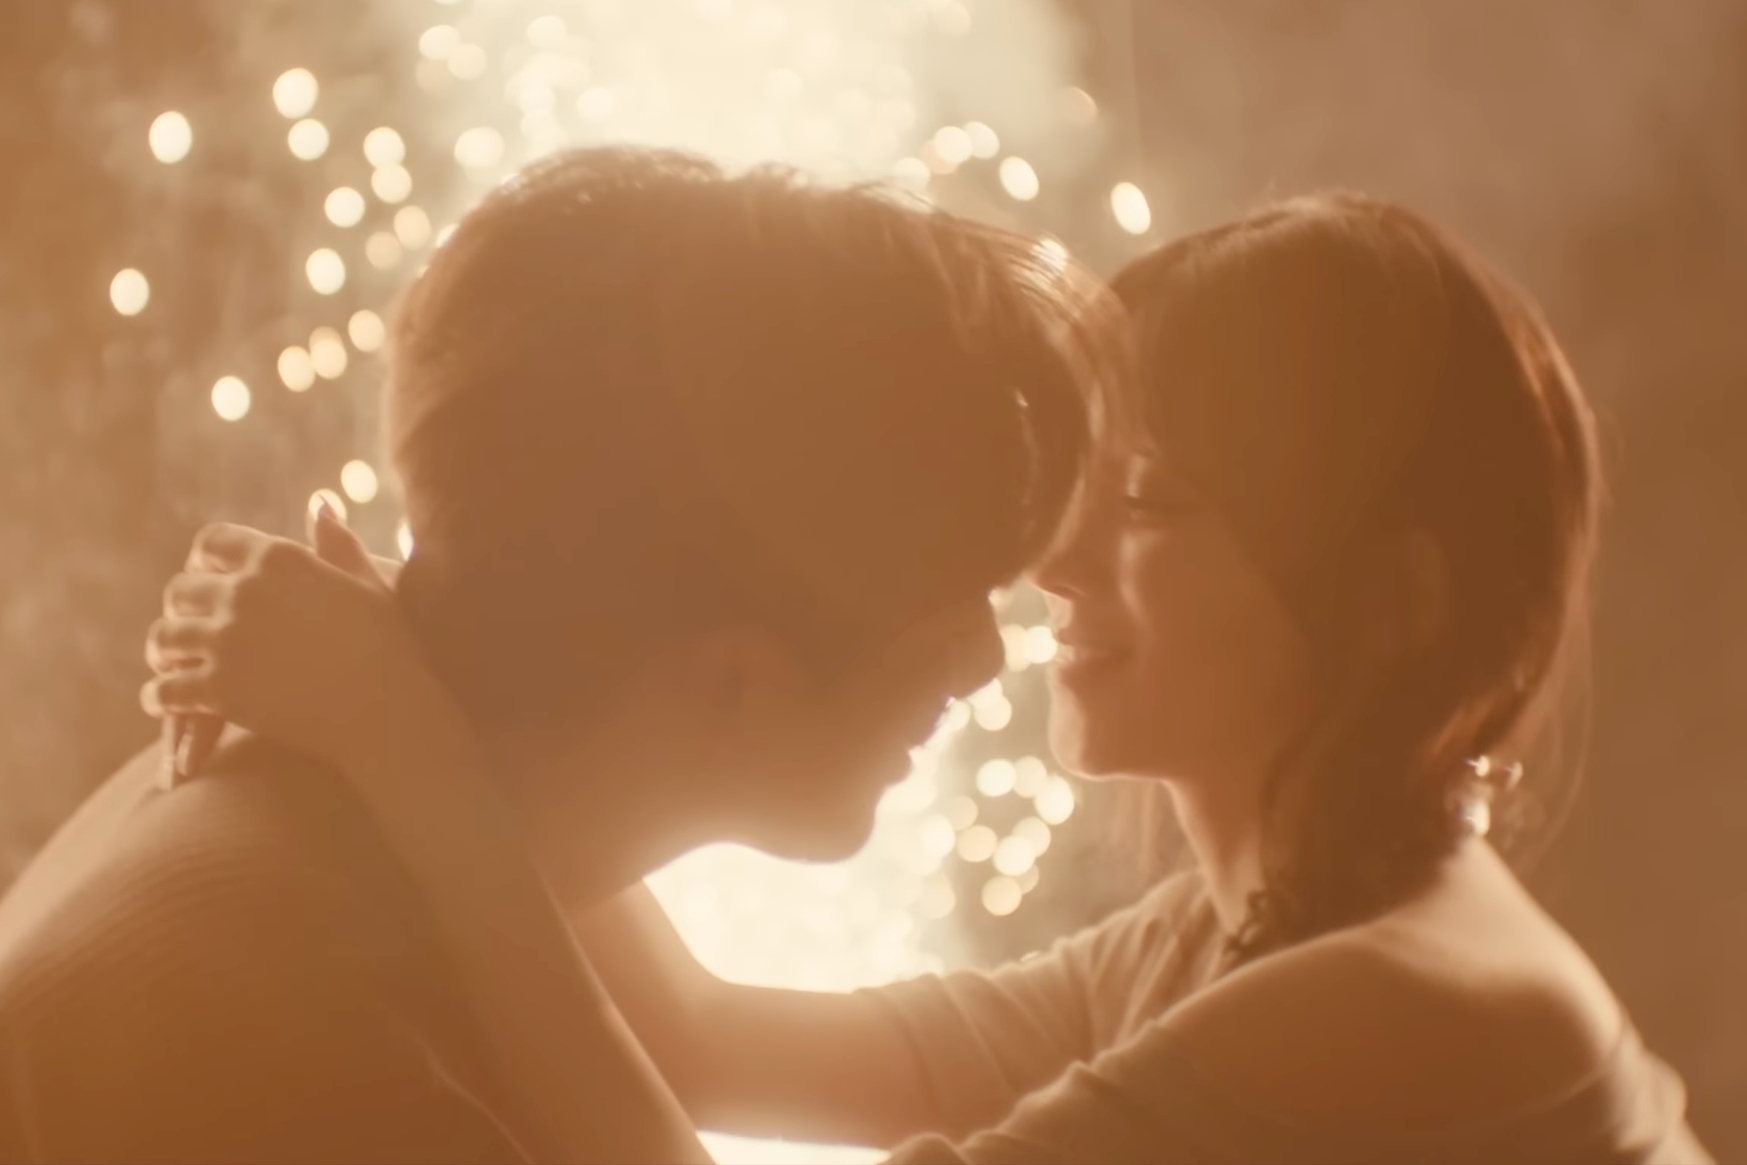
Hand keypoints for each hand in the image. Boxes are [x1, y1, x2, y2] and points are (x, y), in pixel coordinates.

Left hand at [144, 506, 431, 777]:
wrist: (389, 708)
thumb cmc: (388, 645)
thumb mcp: (367, 582)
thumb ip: (336, 541)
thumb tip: (319, 500)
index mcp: (280, 558)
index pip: (211, 541)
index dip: (202, 560)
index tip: (204, 577)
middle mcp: (246, 592)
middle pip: (180, 590)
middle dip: (180, 609)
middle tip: (184, 628)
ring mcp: (228, 640)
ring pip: (165, 638)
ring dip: (163, 653)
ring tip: (167, 666)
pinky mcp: (220, 689)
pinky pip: (167, 689)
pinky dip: (159, 697)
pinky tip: (162, 701)